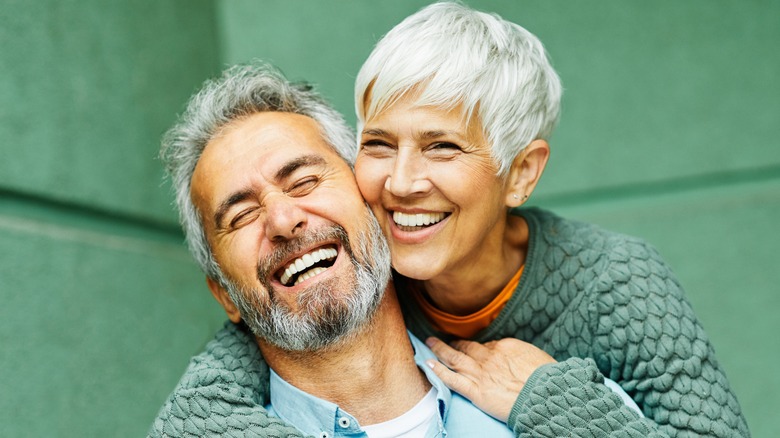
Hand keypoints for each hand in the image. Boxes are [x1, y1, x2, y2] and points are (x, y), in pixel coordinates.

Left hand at [425, 337, 555, 422]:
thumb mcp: (537, 358)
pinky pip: (452, 379)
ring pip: (454, 358)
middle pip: (467, 347)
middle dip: (454, 343)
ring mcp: (481, 373)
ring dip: (439, 350)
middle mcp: (489, 357)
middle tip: (443, 339)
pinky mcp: (476, 391)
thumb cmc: (548, 379)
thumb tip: (519, 359)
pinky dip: (439, 372)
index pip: (487, 345)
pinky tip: (428, 364)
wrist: (546, 394)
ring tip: (429, 343)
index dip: (478, 348)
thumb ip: (522, 356)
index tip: (472, 348)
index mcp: (505, 347)